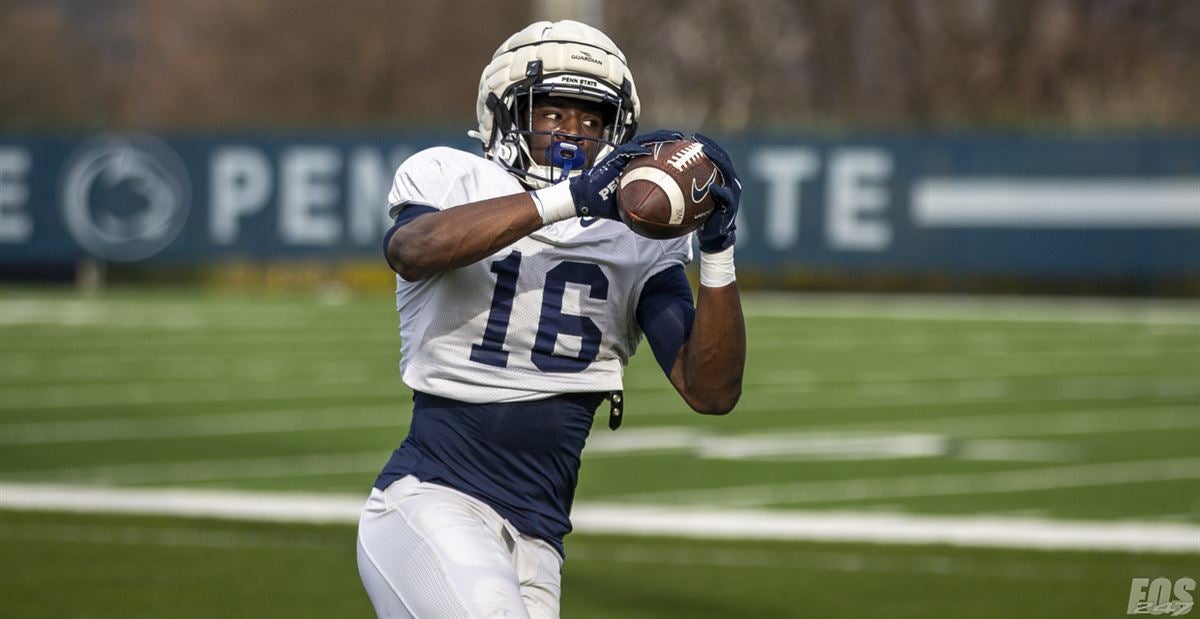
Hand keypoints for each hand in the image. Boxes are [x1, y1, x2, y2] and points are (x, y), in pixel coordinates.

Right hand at [569, 130, 684, 219]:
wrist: (588, 200)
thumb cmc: (608, 203)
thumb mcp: (632, 207)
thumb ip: (647, 209)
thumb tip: (667, 220)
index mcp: (638, 167)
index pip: (659, 155)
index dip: (673, 152)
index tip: (688, 154)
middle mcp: (633, 159)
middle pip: (655, 144)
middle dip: (671, 141)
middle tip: (686, 143)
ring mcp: (624, 156)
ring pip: (644, 142)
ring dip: (659, 138)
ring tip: (674, 138)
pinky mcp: (614, 158)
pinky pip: (627, 150)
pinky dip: (637, 148)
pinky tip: (648, 149)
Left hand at [693, 133, 740, 252]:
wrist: (713, 237)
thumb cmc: (699, 218)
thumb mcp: (689, 201)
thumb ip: (681, 188)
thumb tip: (657, 177)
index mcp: (721, 179)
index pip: (716, 157)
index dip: (707, 144)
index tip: (693, 137)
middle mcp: (729, 183)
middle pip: (724, 160)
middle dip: (713, 149)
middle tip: (699, 142)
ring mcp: (732, 194)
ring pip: (728, 174)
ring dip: (719, 162)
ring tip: (707, 154)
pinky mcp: (732, 207)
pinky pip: (727, 198)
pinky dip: (721, 192)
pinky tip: (713, 188)